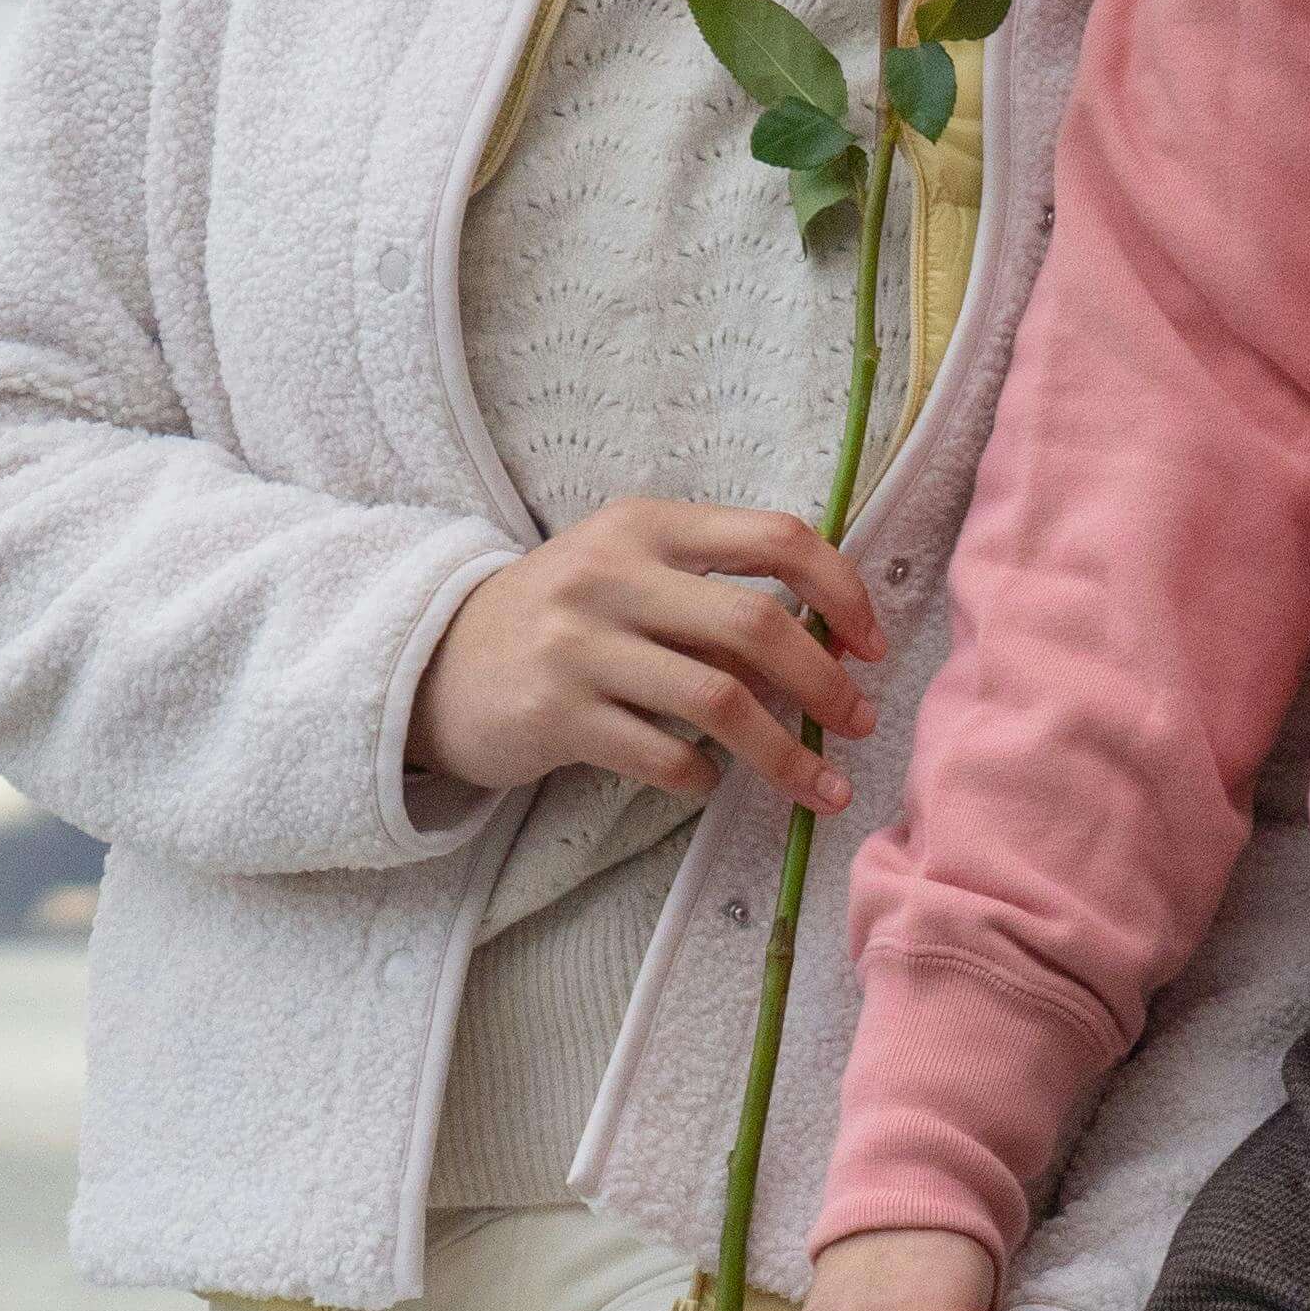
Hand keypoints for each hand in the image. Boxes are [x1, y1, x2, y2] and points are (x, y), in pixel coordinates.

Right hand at [412, 500, 876, 808]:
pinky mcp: (555, 716)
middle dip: (827, 682)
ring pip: (720, 700)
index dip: (842, 590)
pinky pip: (663, 755)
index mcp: (647, 525)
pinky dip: (704, 777)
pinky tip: (710, 782)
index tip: (873, 644)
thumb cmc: (562, 618)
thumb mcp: (630, 574)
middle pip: (757, 625)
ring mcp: (580, 646)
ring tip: (824, 784)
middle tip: (863, 720)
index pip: (776, 537)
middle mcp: (613, 575)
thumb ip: (714, 593)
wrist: (436, 664)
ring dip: (787, 752)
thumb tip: (832, 648)